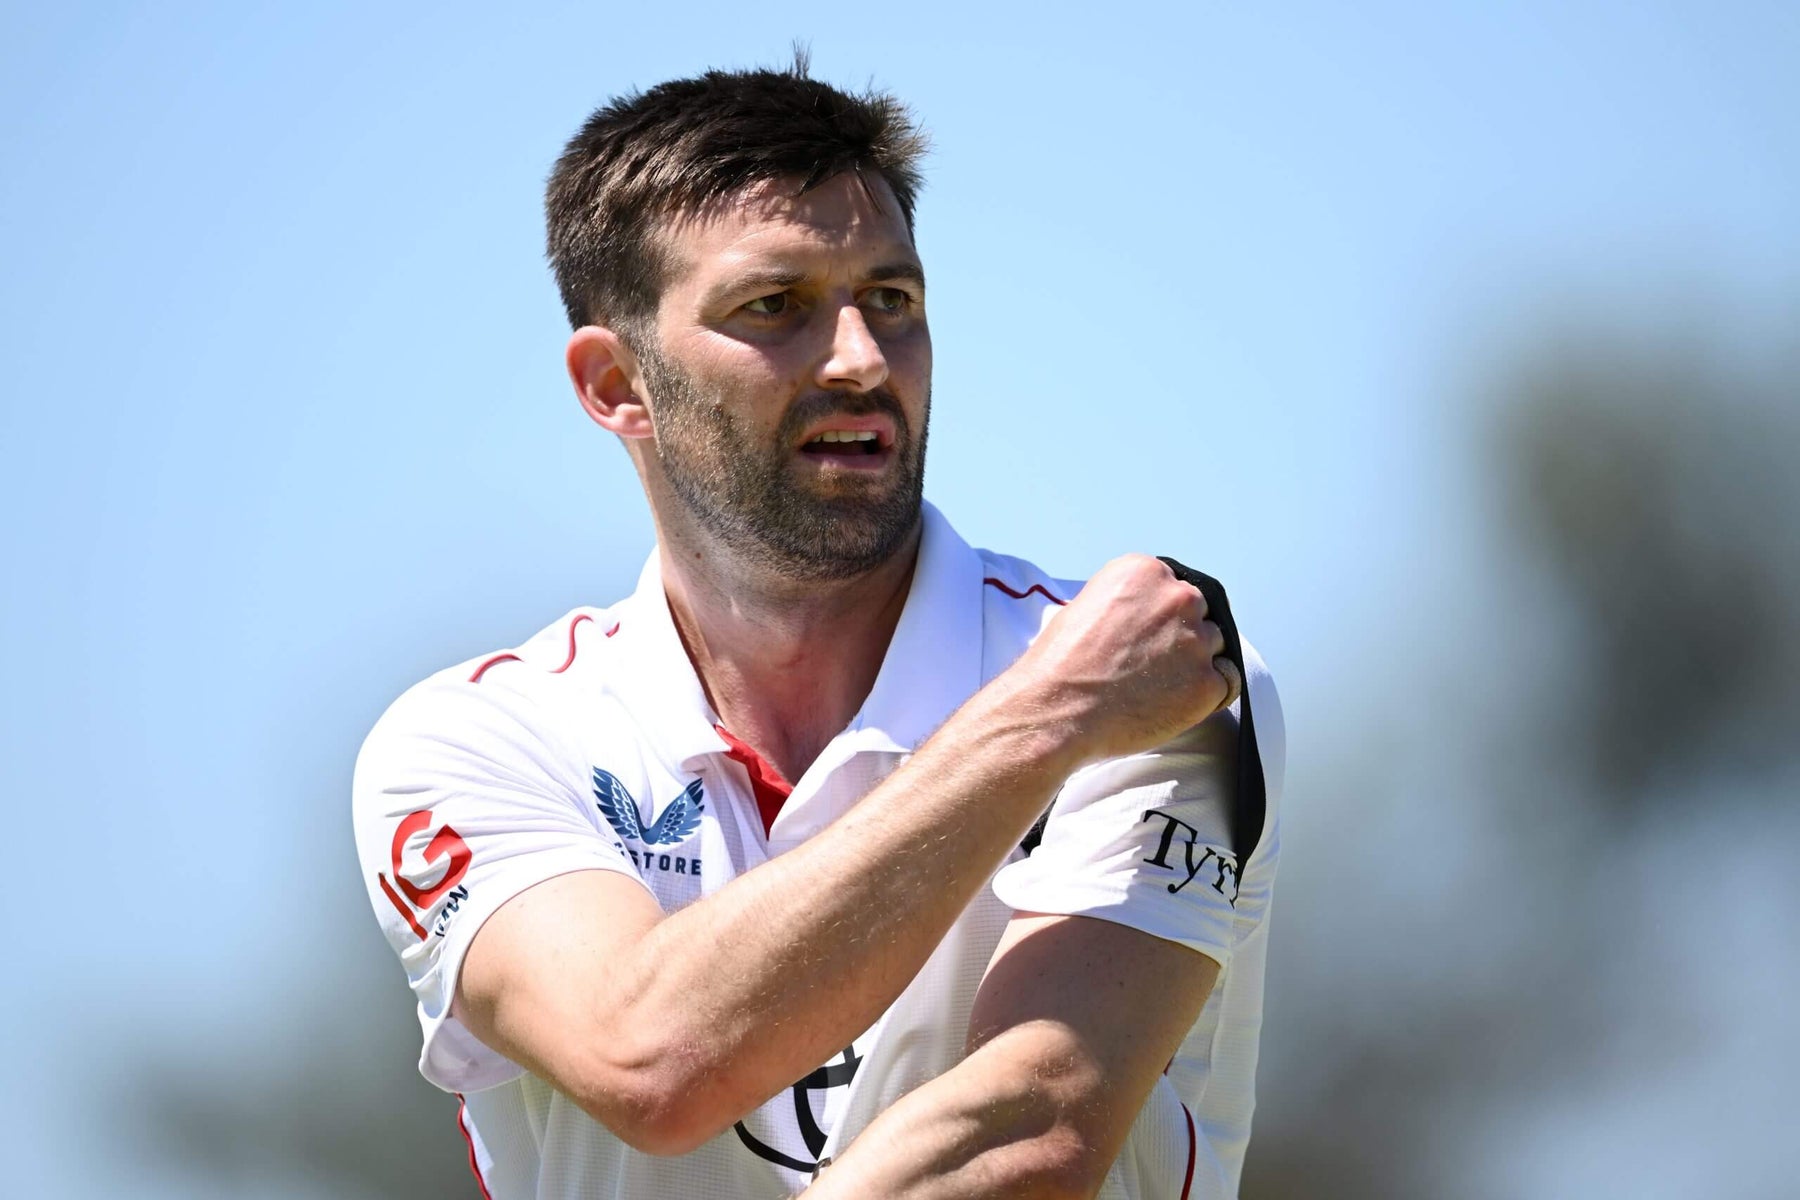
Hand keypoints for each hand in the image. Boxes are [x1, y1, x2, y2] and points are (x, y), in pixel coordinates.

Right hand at [1006, 554, 1237, 765]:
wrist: (1056, 710)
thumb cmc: (1060, 664)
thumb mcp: (1087, 605)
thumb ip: (1128, 601)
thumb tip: (1145, 615)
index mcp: (1145, 571)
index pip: (1175, 585)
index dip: (1161, 614)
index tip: (1144, 635)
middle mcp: (1177, 597)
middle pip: (1199, 611)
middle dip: (1182, 634)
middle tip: (1152, 663)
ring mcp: (1196, 640)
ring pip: (1214, 646)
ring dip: (1194, 664)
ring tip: (1157, 686)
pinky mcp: (1207, 682)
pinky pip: (1226, 682)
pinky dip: (1206, 694)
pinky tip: (1175, 703)